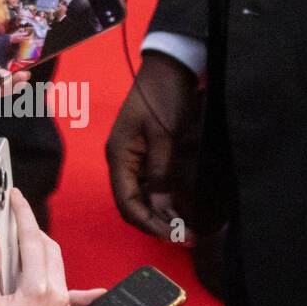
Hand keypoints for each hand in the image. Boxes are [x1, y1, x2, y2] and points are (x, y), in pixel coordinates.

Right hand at [0, 189, 70, 305]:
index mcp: (36, 288)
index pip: (32, 239)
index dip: (23, 213)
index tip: (15, 195)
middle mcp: (56, 294)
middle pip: (48, 248)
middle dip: (31, 229)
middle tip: (13, 215)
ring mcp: (62, 304)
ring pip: (56, 263)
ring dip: (40, 247)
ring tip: (18, 239)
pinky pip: (65, 286)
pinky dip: (55, 273)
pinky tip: (68, 277)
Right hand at [107, 53, 199, 238]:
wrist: (171, 68)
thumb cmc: (165, 96)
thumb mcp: (165, 135)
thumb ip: (163, 171)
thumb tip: (162, 206)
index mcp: (120, 156)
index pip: (128, 203)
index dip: (149, 223)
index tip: (174, 236)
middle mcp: (123, 161)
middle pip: (134, 205)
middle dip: (157, 224)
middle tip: (185, 237)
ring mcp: (136, 158)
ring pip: (144, 198)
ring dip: (163, 215)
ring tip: (187, 229)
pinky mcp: (150, 155)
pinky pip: (153, 186)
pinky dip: (166, 201)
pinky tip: (183, 211)